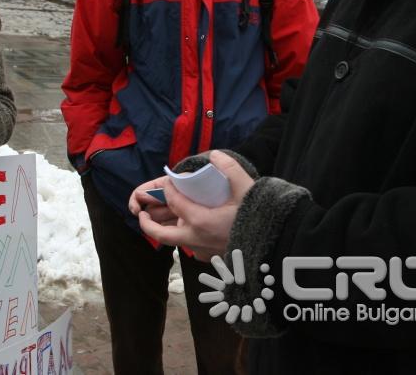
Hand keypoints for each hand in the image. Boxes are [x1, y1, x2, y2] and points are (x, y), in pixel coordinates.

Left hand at [133, 150, 255, 260]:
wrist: (274, 246)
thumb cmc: (260, 217)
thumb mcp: (247, 188)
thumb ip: (230, 168)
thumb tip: (215, 155)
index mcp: (200, 221)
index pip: (174, 202)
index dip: (167, 189)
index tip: (168, 181)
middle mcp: (196, 240)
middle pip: (162, 235)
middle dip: (147, 224)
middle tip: (140, 214)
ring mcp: (202, 252)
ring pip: (176, 242)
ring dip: (168, 231)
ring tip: (164, 220)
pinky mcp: (211, 259)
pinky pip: (191, 248)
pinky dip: (185, 238)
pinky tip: (191, 229)